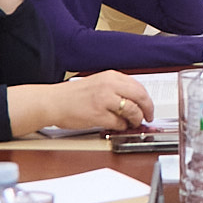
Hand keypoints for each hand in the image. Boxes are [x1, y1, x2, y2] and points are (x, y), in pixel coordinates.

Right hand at [39, 71, 153, 133]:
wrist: (53, 102)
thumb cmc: (72, 95)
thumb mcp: (98, 83)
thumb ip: (116, 88)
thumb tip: (134, 100)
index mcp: (110, 76)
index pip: (139, 86)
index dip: (147, 99)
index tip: (149, 107)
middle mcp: (109, 85)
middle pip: (140, 97)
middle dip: (147, 110)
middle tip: (148, 117)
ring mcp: (104, 100)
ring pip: (132, 111)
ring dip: (136, 120)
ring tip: (133, 123)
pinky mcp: (98, 115)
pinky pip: (119, 123)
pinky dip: (122, 126)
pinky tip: (119, 126)